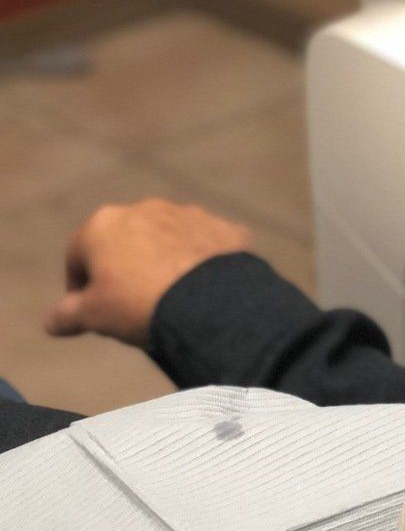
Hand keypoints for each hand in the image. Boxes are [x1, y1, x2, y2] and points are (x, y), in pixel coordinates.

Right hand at [45, 200, 252, 345]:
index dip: (79, 286)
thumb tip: (53, 321)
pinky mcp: (225, 227)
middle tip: (131, 302)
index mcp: (104, 224)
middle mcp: (145, 208)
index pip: (78, 257)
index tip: (89, 310)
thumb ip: (66, 314)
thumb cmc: (136, 303)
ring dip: (164, 260)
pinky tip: (204, 288)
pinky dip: (201, 261)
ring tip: (170, 295)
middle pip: (125, 243)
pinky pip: (206, 245)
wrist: (210, 301)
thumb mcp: (91, 315)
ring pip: (167, 240)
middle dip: (124, 269)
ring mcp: (189, 214)